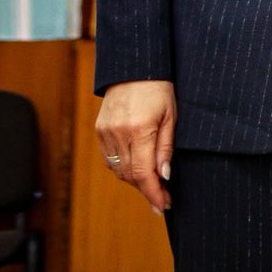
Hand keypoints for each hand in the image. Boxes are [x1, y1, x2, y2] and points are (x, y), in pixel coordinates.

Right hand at [94, 79, 175, 211]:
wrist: (134, 67)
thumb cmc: (159, 88)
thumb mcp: (171, 115)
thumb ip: (166, 147)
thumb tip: (164, 176)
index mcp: (139, 130)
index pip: (144, 173)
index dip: (154, 193)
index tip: (164, 205)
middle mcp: (118, 134)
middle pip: (130, 175)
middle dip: (147, 190)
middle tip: (163, 198)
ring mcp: (106, 133)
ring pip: (118, 170)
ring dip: (135, 180)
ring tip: (152, 184)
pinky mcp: (99, 131)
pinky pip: (110, 159)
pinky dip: (123, 168)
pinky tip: (136, 167)